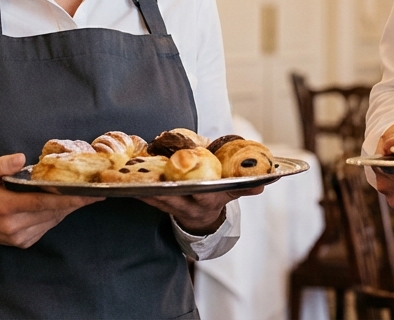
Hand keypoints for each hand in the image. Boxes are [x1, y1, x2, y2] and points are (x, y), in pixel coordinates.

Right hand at [0, 153, 101, 253]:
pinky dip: (55, 214)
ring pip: (53, 220)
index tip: (90, 193)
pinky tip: (59, 203)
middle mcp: (13, 225)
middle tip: (95, 189)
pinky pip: (46, 226)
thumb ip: (1, 165)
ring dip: (67, 207)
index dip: (69, 198)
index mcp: (5, 207)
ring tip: (81, 193)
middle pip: (53, 212)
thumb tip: (21, 158)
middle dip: (75, 201)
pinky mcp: (22, 243)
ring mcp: (18, 237)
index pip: (44, 202)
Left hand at [142, 186, 264, 234]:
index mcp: (208, 200)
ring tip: (134, 177)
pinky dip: (141, 191)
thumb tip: (263, 183)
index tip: (186, 176)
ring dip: (146, 189)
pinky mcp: (163, 206)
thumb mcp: (231, 192)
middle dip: (162, 188)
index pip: (202, 193)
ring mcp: (175, 207)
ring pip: (158, 199)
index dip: (195, 186)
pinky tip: (130, 182)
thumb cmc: (216, 195)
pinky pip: (150, 199)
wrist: (203, 219)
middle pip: (174, 197)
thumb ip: (244, 186)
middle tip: (150, 176)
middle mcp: (190, 206)